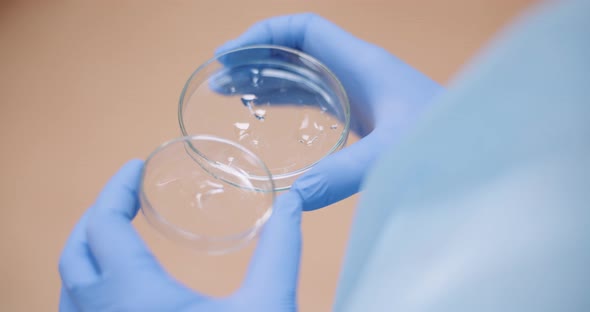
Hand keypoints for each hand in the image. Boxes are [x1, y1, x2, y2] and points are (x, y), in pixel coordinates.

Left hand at [58, 160, 301, 310]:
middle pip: (76, 250)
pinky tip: (120, 281)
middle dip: (99, 213)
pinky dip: (90, 283)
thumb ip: (281, 249)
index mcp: (134, 298)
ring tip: (121, 229)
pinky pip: (77, 310)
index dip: (117, 188)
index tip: (137, 166)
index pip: (104, 224)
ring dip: (89, 248)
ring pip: (69, 285)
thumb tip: (293, 203)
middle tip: (130, 194)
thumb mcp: (267, 305)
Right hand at [218, 13, 441, 209]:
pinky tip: (263, 113)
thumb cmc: (446, 140)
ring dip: (264, 80)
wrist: (480, 147)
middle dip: (254, 59)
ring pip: (301, 74)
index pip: (304, 29)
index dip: (264, 33)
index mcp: (361, 64)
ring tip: (227, 95)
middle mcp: (356, 70)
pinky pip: (314, 96)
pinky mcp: (361, 111)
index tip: (229, 53)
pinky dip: (284, 101)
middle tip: (216, 82)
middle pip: (294, 50)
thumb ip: (343, 175)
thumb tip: (293, 199)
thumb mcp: (390, 155)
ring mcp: (358, 90)